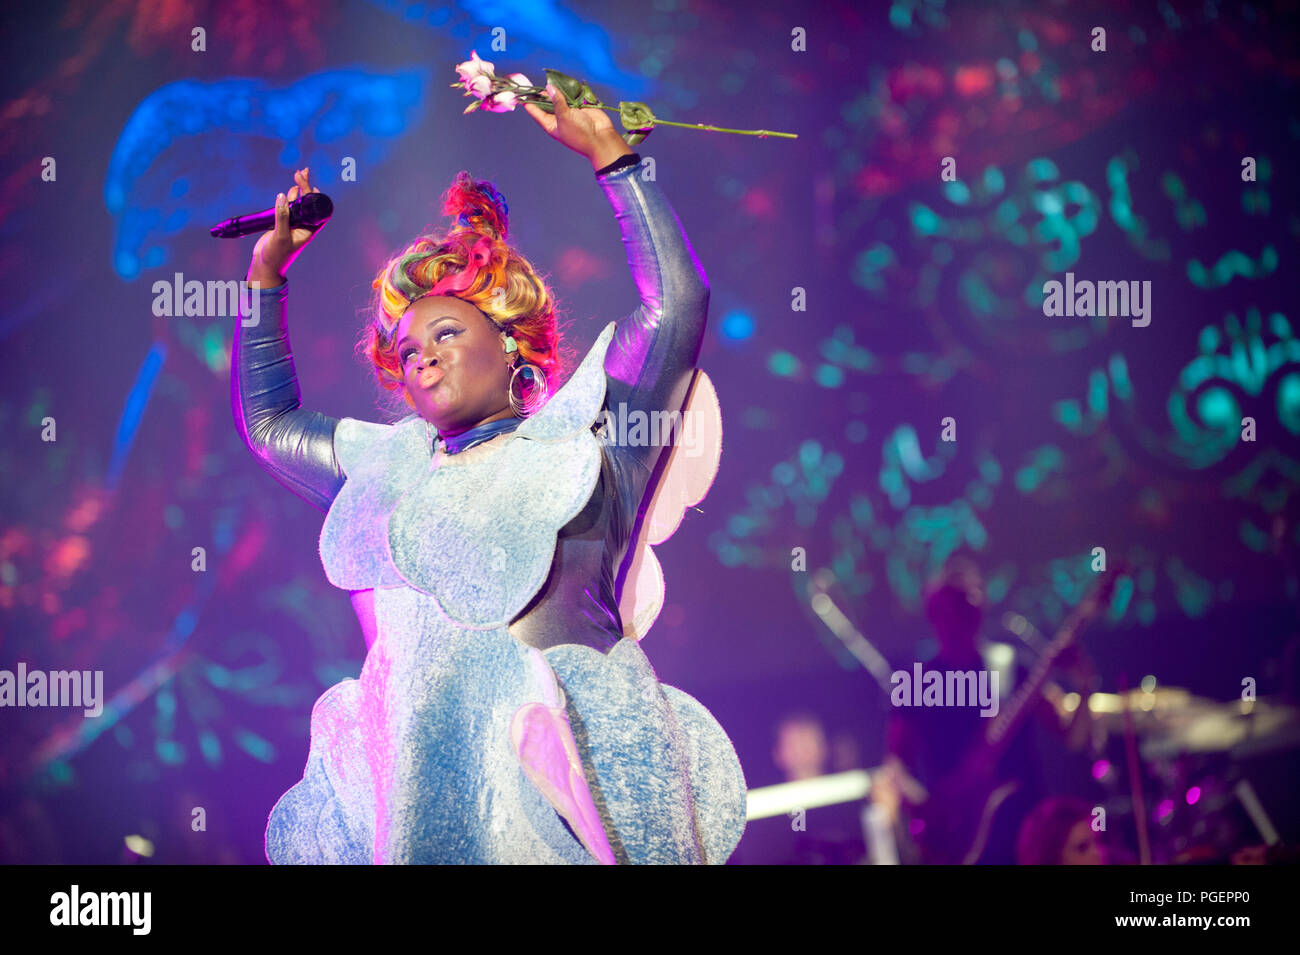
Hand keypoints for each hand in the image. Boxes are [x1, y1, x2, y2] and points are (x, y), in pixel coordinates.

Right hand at [246, 167, 328, 287]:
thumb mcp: (280, 236)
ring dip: (298, 190)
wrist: (265, 265)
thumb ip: (282, 216)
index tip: (311, 185)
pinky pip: (287, 208)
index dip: (317, 196)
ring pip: (298, 203)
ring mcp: (293, 224)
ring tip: (298, 175)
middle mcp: (303, 226)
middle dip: (306, 187)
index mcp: (309, 230)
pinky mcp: (282, 223)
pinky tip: (290, 190)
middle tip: (302, 172)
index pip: (318, 210)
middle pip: (309, 203)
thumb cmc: (277, 255)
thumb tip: (283, 196)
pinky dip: (288, 197)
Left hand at [522, 84, 632, 171]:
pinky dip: (570, 89)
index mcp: (550, 124)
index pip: (535, 111)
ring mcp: (569, 111)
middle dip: (543, 92)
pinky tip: (566, 82)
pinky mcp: (580, 106)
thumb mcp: (564, 117)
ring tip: (552, 80)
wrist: (601, 139)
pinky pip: (572, 95)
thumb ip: (557, 102)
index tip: (520, 92)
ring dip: (557, 89)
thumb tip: (549, 88)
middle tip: (538, 81)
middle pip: (546, 102)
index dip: (527, 102)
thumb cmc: (579, 134)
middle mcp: (558, 117)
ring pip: (560, 97)